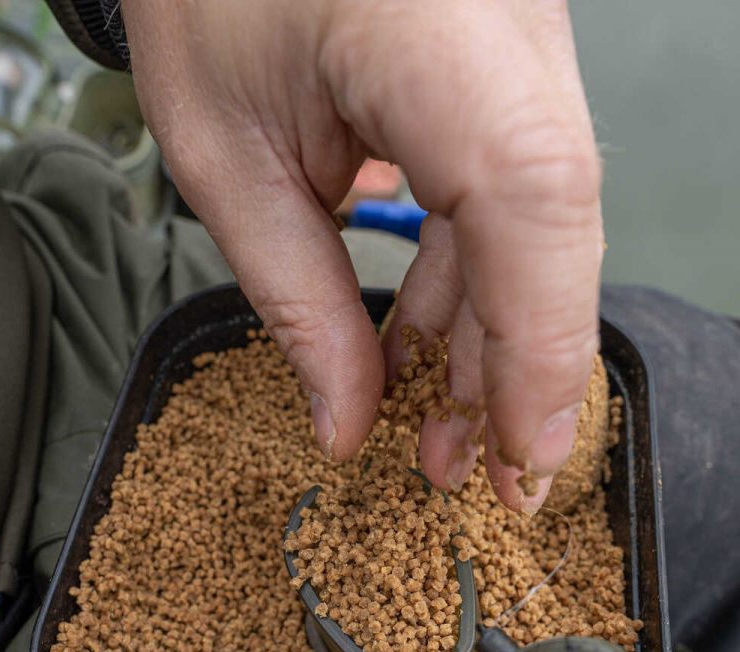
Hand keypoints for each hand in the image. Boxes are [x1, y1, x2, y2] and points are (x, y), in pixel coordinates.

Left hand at [122, 0, 602, 512]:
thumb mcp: (225, 157)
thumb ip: (297, 299)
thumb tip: (349, 423)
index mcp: (430, 26)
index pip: (527, 194)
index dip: (538, 342)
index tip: (524, 453)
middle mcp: (510, 25)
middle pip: (555, 224)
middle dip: (521, 369)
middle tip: (488, 479)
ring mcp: (523, 42)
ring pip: (541, 223)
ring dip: (490, 340)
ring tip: (438, 435)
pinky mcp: (510, 69)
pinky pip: (511, 196)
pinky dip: (471, 285)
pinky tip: (426, 353)